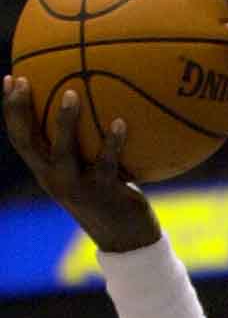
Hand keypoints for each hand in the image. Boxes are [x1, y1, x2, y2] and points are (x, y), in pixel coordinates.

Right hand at [3, 78, 159, 252]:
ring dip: (65, 121)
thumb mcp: (87, 172)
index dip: (11, 109)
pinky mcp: (103, 193)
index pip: (19, 138)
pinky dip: (112, 142)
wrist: (126, 239)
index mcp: (46, 172)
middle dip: (20, 110)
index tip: (10, 78)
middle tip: (24, 81)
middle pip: (27, 142)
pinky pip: (106, 163)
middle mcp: (54, 179)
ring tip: (71, 92)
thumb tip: (92, 105)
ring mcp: (77, 187)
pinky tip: (120, 122)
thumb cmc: (109, 197)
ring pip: (64, 150)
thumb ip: (83, 147)